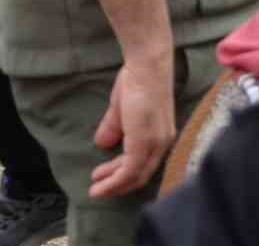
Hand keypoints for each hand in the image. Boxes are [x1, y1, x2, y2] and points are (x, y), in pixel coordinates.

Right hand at [89, 54, 174, 197]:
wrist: (146, 68)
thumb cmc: (136, 82)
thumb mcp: (122, 110)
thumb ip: (115, 127)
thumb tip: (103, 143)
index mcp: (161, 135)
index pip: (145, 164)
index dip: (125, 175)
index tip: (106, 179)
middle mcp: (163, 143)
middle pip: (141, 174)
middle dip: (118, 184)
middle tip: (98, 188)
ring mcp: (155, 143)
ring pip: (134, 175)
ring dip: (113, 185)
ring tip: (95, 189)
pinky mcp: (144, 142)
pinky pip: (129, 170)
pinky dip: (114, 181)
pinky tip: (100, 185)